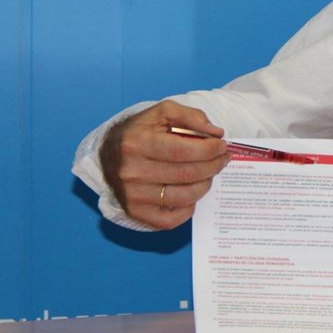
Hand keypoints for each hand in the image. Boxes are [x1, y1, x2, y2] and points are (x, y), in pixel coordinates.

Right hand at [100, 100, 229, 228]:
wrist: (108, 153)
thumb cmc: (141, 131)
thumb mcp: (162, 112)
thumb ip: (190, 116)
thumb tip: (216, 133)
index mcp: (136, 143)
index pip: (182, 151)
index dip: (209, 150)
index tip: (222, 146)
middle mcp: (131, 171)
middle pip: (186, 174)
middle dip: (213, 166)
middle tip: (223, 158)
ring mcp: (132, 196)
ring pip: (183, 197)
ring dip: (205, 185)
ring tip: (210, 173)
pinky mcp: (135, 213)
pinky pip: (171, 220)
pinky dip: (189, 208)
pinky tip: (192, 192)